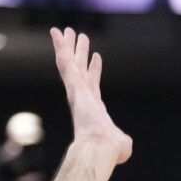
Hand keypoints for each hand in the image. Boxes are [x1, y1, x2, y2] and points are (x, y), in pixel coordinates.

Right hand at [50, 28, 131, 164]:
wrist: (100, 148)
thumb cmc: (111, 150)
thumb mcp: (121, 145)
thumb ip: (121, 141)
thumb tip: (123, 147)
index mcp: (93, 109)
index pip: (93, 85)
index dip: (94, 71)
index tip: (97, 57)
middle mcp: (83, 98)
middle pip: (80, 70)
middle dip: (79, 54)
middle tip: (79, 37)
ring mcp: (77, 91)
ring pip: (70, 63)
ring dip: (68, 46)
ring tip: (67, 30)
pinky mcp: (74, 86)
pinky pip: (65, 62)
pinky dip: (60, 47)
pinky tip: (57, 33)